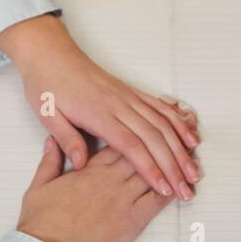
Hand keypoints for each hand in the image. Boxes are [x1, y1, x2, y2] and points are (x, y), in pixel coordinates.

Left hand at [0, 13, 201, 199]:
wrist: (50, 53)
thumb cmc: (46, 85)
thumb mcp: (46, 114)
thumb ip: (65, 138)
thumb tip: (81, 164)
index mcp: (98, 113)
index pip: (131, 145)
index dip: (150, 167)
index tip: (165, 188)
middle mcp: (118, 104)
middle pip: (153, 137)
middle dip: (174, 165)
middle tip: (188, 189)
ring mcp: (127, 96)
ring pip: (162, 122)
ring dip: (181, 147)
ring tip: (194, 169)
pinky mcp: (130, 90)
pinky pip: (159, 106)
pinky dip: (177, 120)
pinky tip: (190, 133)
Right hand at [17, 137, 174, 241]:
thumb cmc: (42, 218)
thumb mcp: (40, 183)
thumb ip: (50, 159)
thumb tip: (52, 141)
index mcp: (90, 167)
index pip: (118, 143)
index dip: (134, 133)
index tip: (145, 126)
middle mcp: (110, 177)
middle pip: (141, 153)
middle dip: (159, 143)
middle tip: (176, 135)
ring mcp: (123, 196)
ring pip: (153, 172)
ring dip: (171, 163)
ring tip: (186, 155)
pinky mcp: (132, 218)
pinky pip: (157, 200)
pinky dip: (171, 189)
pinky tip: (181, 182)